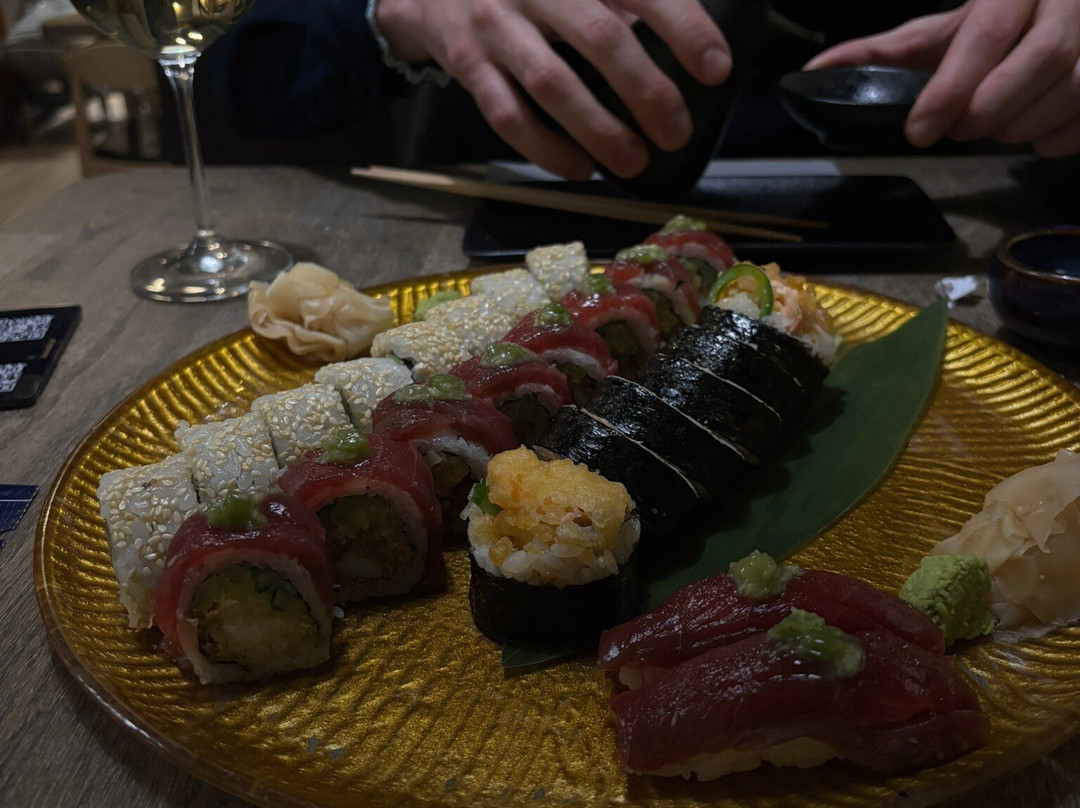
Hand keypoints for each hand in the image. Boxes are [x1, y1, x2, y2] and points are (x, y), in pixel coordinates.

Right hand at [376, 0, 731, 178]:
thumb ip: (619, 1)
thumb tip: (688, 44)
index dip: (683, 26)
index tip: (716, 68)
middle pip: (600, 37)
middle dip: (647, 91)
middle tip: (676, 132)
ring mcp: (495, 26)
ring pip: (553, 85)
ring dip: (599, 130)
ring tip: (634, 161)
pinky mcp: (468, 65)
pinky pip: (508, 115)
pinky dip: (546, 149)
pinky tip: (579, 168)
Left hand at [805, 0, 1079, 156]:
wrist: (1061, 9)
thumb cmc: (999, 23)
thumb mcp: (944, 30)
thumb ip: (885, 52)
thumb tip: (816, 70)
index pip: (987, 33)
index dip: (951, 88)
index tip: (920, 131)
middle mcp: (1069, 0)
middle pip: (1040, 60)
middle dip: (990, 109)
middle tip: (961, 129)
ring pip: (1073, 87)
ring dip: (1023, 125)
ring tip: (995, 127)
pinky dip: (1056, 138)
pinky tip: (1034, 133)